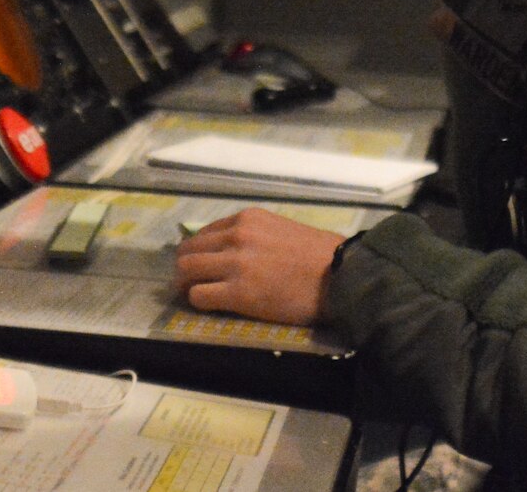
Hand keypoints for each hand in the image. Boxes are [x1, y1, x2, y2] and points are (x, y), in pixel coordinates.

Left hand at [173, 208, 345, 326]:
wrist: (341, 276)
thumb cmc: (319, 256)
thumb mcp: (280, 230)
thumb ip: (253, 236)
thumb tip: (231, 252)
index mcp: (247, 219)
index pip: (205, 233)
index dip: (198, 251)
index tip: (202, 265)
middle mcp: (236, 236)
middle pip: (188, 250)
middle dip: (185, 268)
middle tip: (190, 284)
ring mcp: (235, 264)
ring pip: (186, 271)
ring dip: (185, 285)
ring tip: (194, 296)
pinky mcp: (238, 293)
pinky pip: (200, 296)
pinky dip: (199, 302)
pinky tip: (210, 307)